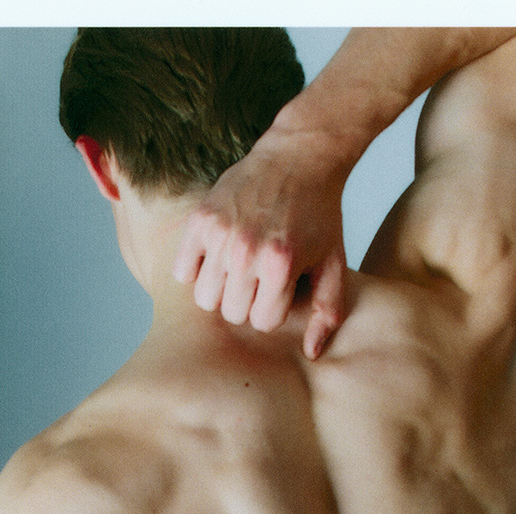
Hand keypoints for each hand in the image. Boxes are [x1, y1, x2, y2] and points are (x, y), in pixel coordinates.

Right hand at [172, 136, 347, 359]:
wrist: (300, 157)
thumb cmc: (320, 215)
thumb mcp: (333, 264)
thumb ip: (327, 312)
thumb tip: (312, 353)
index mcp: (280, 264)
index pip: (261, 322)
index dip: (273, 310)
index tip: (281, 289)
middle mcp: (247, 250)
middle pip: (231, 313)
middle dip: (247, 302)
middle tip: (260, 279)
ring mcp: (220, 234)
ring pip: (205, 298)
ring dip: (222, 291)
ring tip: (239, 271)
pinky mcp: (201, 219)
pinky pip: (182, 272)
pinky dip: (196, 271)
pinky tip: (216, 258)